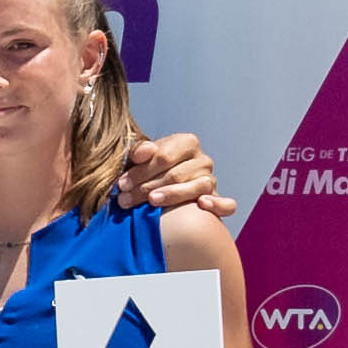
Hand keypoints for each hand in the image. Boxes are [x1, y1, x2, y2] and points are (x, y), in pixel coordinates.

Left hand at [117, 133, 236, 218]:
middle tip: (125, 200)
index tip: (121, 184)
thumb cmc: (146, 172)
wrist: (159, 189)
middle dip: (147, 187)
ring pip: (197, 188)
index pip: (165, 157)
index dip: (141, 171)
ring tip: (152, 202)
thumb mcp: (139, 159)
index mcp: (186, 142)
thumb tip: (146, 152)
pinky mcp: (216, 200)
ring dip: (172, 196)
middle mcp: (203, 160)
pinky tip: (202, 205)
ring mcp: (211, 180)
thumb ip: (139, 152)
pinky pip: (226, 204)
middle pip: (176, 175)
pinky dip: (217, 204)